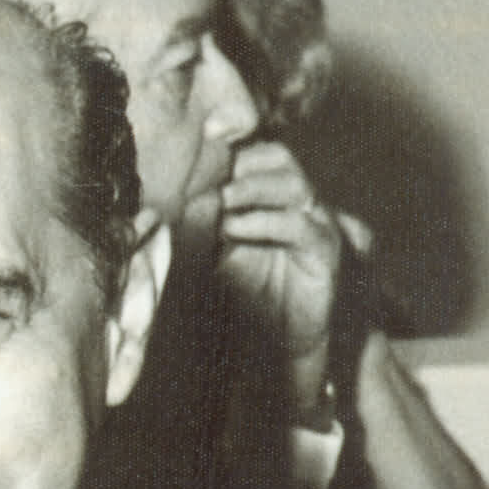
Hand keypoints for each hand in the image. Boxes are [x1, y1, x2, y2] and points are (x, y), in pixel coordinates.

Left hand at [212, 140, 342, 412]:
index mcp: (272, 198)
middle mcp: (296, 203)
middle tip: (205, 175)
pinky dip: (264, 221)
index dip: (231, 149)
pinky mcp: (324, 248)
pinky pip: (299, 224)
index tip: (196, 149)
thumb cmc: (250, 296)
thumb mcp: (216, 257)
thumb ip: (200, 230)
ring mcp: (314, 221)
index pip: (256, 155)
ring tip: (220, 199)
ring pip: (293, 182)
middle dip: (242, 162)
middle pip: (278, 157)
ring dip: (252, 187)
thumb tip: (164, 207)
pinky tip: (235, 228)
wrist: (285, 339)